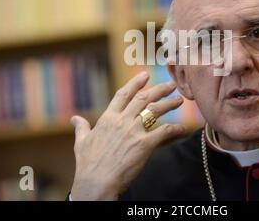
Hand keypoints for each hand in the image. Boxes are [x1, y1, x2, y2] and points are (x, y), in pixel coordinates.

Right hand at [70, 71, 186, 199]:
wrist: (95, 182)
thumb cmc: (88, 164)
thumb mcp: (81, 142)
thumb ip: (81, 128)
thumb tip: (75, 118)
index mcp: (108, 118)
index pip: (123, 94)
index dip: (135, 83)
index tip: (144, 75)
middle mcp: (122, 120)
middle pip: (144, 98)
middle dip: (159, 89)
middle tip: (171, 84)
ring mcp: (134, 131)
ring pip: (155, 110)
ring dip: (169, 103)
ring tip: (179, 100)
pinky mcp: (144, 144)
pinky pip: (164, 132)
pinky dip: (176, 129)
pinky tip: (183, 128)